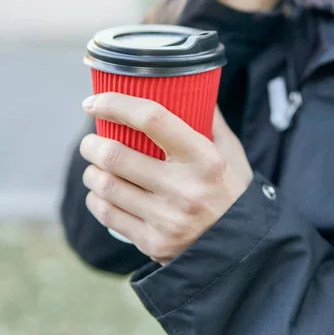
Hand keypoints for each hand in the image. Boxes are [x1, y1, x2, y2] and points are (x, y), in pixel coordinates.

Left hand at [80, 94, 252, 264]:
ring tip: (95, 166)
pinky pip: (108, 214)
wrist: (241, 248)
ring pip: (106, 186)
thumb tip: (186, 86)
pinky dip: (96, 199)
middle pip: (116, 155)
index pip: (152, 119)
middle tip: (90, 141)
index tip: (95, 102)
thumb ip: (209, 119)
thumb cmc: (231, 190)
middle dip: (91, 145)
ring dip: (91, 172)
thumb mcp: (230, 152)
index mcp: (205, 159)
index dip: (116, 104)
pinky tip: (100, 192)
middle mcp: (185, 188)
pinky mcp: (154, 243)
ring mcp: (167, 219)